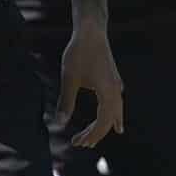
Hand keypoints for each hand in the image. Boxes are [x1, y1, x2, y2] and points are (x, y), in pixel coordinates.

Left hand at [57, 26, 125, 147]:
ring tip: (100, 138)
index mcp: (107, 92)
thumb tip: (59, 122)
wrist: (91, 31)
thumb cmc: (78, 53)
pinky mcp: (113, 80)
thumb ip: (66, 101)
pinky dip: (113, 115)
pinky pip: (116, 104)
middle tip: (80, 144)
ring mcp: (116, 86)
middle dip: (95, 133)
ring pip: (114, 112)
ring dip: (104, 126)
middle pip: (108, 120)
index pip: (102, 122)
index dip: (91, 135)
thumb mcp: (69, 78)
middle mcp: (116, 91)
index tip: (77, 143)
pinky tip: (116, 119)